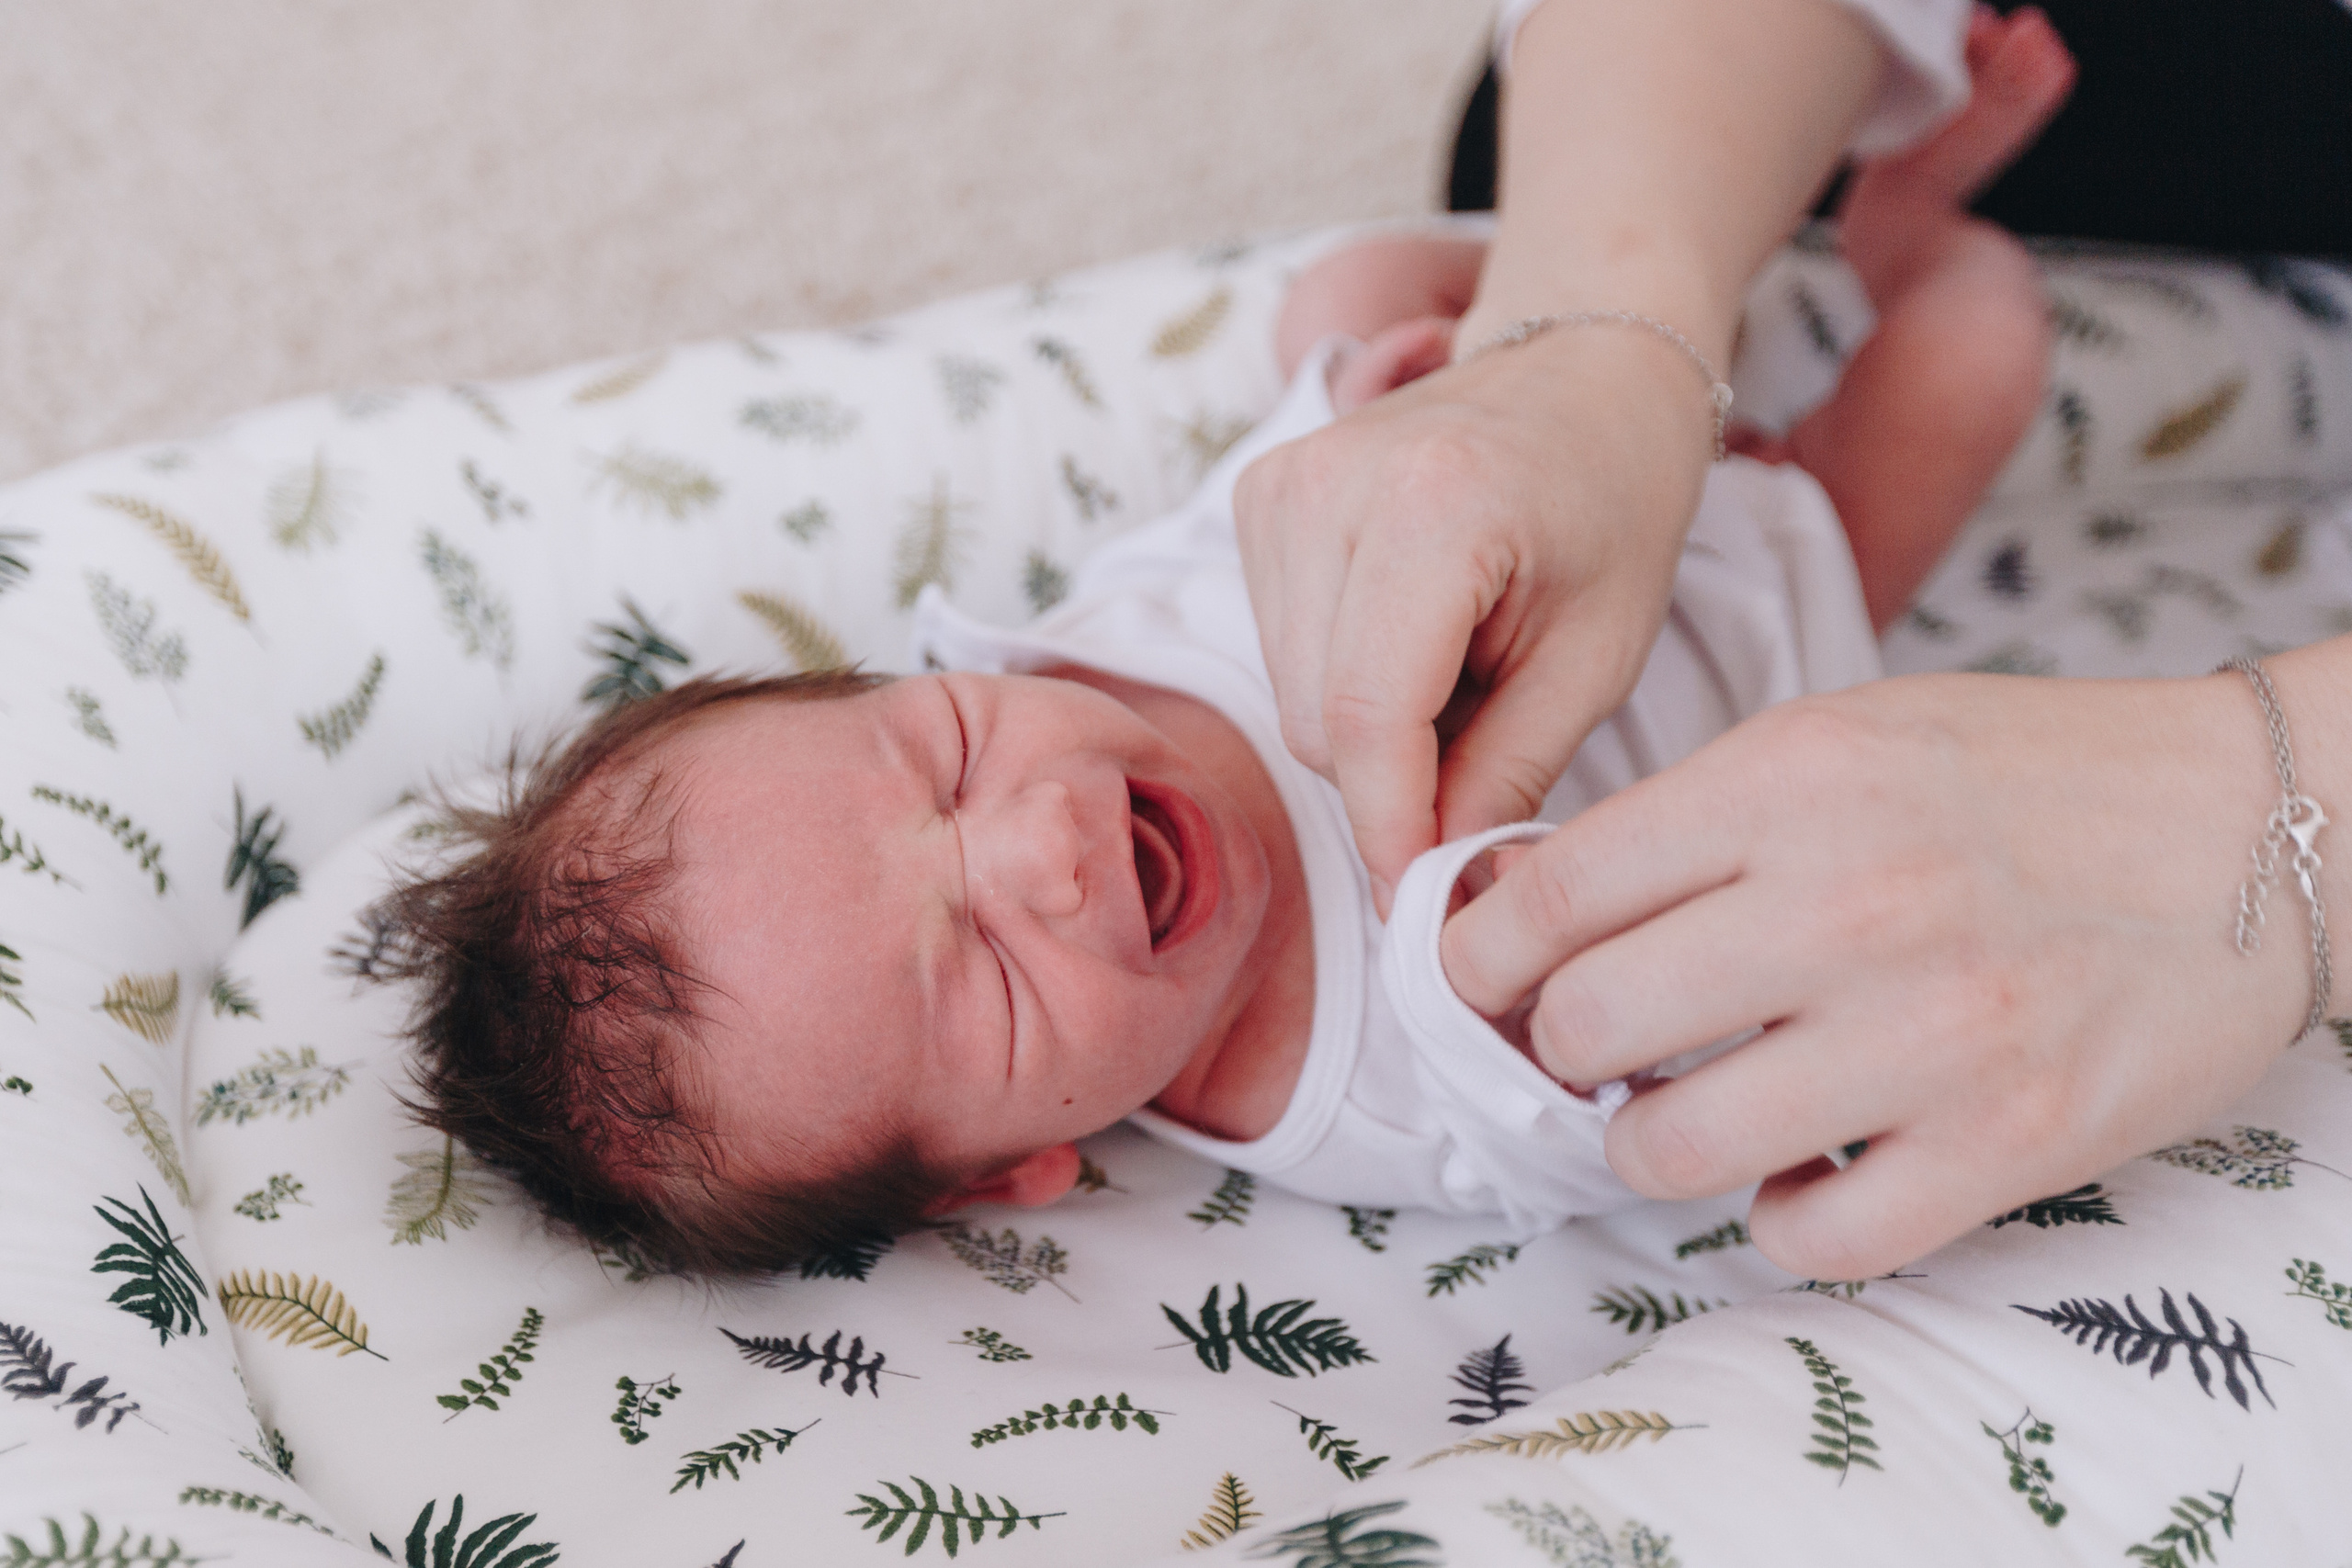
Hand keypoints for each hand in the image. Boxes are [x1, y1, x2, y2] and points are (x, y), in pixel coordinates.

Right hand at [1233, 324, 1714, 910]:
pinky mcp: (1257, 494)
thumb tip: (1431, 880)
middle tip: (1491, 745)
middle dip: (1397, 778)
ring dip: (1373, 727)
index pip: (1370, 718)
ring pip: (1293, 698)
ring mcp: (1280, 482)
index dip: (1390, 828)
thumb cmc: (1615, 500)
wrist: (1585, 364)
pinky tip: (1416, 633)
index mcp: (1434, 506)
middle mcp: (1329, 484)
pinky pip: (1280, 651)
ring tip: (1463, 668)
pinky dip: (1347, 676)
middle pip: (1322, 722)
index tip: (1421, 904)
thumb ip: (1510, 772)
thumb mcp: (1599, 654)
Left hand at [1439, 669, 2319, 1279]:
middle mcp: (1848, 903)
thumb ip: (1690, 820)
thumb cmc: (2023, 777)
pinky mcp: (2009, 1142)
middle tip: (1593, 1050)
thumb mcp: (1839, 739)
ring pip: (1669, 1148)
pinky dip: (1780, 1217)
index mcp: (1788, 782)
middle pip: (1584, 1026)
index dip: (1478, 954)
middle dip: (1559, 1052)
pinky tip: (1805, 1167)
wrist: (2251, 825)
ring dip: (1651, 1145)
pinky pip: (1810, 1237)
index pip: (1549, 893)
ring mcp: (1931, 1032)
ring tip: (1690, 1110)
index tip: (1485, 980)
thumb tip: (1525, 915)